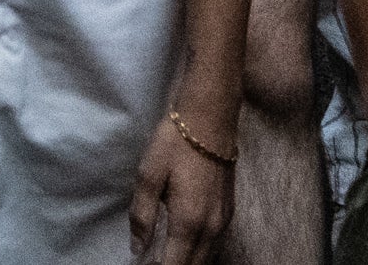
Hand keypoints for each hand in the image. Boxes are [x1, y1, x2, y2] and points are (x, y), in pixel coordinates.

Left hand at [127, 106, 233, 264]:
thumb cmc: (175, 143)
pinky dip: (199, 252)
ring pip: (207, 258)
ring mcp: (224, 221)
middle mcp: (212, 228)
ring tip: (164, 256)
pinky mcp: (229, 211)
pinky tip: (184, 244)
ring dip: (188, 262)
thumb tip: (138, 248)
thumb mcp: (149, 175)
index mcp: (189, 222)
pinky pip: (215, 244)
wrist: (211, 117)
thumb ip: (142, 215)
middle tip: (151, 261)